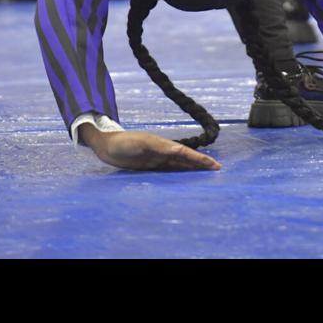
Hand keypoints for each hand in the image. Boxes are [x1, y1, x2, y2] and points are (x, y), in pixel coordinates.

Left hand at [90, 129, 221, 170]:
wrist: (105, 145)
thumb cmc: (122, 143)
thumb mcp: (140, 143)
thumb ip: (157, 146)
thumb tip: (177, 150)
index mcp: (163, 146)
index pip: (186, 153)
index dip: (200, 159)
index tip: (214, 165)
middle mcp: (163, 152)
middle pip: (186, 159)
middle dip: (201, 164)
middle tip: (217, 171)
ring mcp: (157, 159)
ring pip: (180, 165)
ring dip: (193, 169)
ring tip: (206, 175)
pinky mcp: (150, 166)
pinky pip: (169, 171)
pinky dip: (180, 174)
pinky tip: (185, 179)